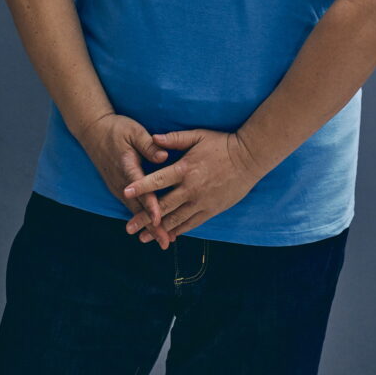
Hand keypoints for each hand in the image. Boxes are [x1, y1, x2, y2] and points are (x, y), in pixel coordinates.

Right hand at [78, 112, 173, 249]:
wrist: (93, 131)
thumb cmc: (116, 129)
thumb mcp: (134, 131)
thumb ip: (148, 145)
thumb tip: (164, 156)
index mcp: (127, 167)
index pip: (141, 189)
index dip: (150, 205)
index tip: (159, 218)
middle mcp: (122, 182)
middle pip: (139, 207)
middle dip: (152, 225)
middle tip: (165, 241)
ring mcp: (118, 187)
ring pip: (135, 210)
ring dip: (148, 226)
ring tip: (163, 239)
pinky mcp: (118, 188)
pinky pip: (131, 206)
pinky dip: (142, 218)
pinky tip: (152, 227)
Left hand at [122, 128, 260, 240]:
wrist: (249, 158)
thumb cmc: (222, 144)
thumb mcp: (198, 136)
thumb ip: (174, 139)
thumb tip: (153, 138)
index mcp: (185, 169)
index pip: (158, 181)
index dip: (141, 187)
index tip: (125, 193)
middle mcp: (191, 189)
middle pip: (163, 207)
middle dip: (144, 218)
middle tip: (128, 228)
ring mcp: (202, 202)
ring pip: (176, 220)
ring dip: (158, 230)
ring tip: (143, 238)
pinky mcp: (211, 210)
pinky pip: (192, 224)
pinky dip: (178, 231)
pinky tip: (168, 236)